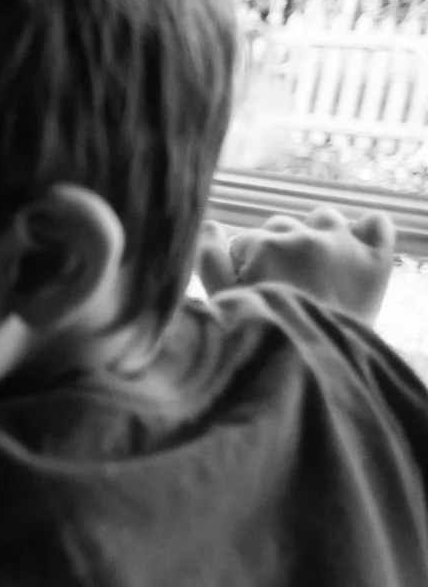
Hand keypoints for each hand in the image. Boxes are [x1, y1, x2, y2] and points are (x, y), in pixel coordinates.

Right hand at [197, 207, 395, 323]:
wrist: (313, 368)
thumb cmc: (262, 338)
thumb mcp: (223, 303)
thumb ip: (209, 261)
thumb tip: (211, 225)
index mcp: (265, 246)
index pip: (244, 242)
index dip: (243, 268)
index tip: (251, 293)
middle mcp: (305, 238)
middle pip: (281, 226)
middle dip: (277, 250)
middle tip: (281, 286)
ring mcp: (344, 245)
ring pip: (323, 218)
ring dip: (315, 235)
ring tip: (314, 269)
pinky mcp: (376, 260)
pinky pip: (376, 223)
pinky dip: (366, 231)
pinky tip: (353, 250)